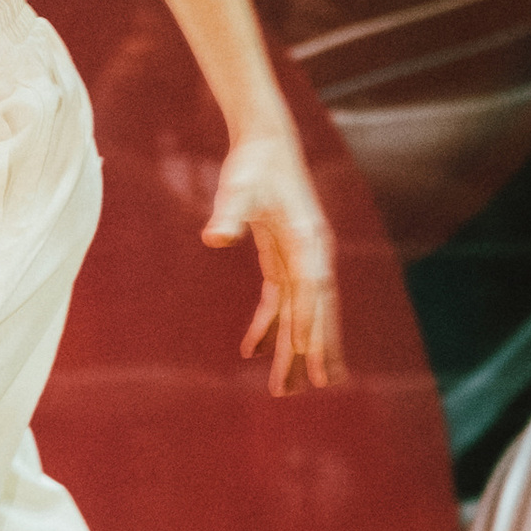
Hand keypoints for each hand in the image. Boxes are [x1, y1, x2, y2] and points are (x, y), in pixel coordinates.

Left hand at [203, 132, 343, 393]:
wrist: (266, 140)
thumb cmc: (253, 162)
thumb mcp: (238, 186)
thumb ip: (229, 212)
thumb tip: (215, 236)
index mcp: (309, 240)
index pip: (311, 290)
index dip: (309, 324)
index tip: (305, 358)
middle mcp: (313, 253)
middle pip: (315, 310)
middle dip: (311, 352)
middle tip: (305, 390)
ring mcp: (303, 257)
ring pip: (302, 312)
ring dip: (294, 349)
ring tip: (288, 388)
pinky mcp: (287, 257)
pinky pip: (282, 300)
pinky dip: (270, 325)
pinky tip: (252, 349)